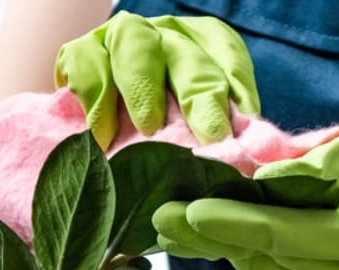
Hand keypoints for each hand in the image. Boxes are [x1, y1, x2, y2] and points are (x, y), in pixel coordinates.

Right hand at [55, 12, 259, 148]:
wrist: (103, 136)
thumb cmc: (166, 136)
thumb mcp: (200, 132)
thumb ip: (226, 139)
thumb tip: (255, 167)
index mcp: (207, 47)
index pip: (228, 61)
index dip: (235, 94)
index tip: (236, 135)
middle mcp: (168, 35)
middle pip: (186, 56)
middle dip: (199, 96)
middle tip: (207, 137)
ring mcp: (123, 37)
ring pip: (134, 43)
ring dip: (143, 88)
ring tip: (149, 129)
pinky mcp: (83, 49)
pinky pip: (86, 59)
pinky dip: (93, 95)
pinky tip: (100, 134)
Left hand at [153, 129, 338, 269]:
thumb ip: (315, 168)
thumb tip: (254, 181)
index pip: (291, 234)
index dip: (238, 223)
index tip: (188, 213)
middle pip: (273, 256)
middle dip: (214, 234)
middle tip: (158, 217)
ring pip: (273, 268)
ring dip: (229, 243)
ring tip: (178, 222)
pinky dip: (261, 251)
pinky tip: (231, 233)